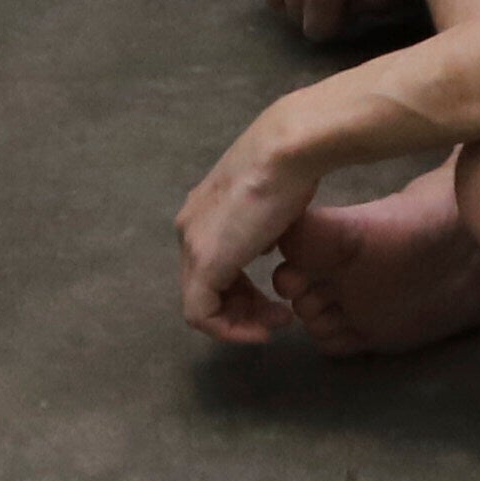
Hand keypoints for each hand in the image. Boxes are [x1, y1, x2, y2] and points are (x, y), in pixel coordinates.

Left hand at [172, 101, 337, 346]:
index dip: (242, 292)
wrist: (288, 151)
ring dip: (239, 321)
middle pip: (205, 287)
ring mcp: (192, 244)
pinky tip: (263, 329)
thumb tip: (264, 244)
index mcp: (203, 212)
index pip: (212, 266)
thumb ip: (261, 228)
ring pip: (201, 304)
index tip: (275, 299)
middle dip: (243, 309)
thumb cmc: (290, 170)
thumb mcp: (273, 206)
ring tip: (276, 322)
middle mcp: (189, 228)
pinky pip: (201, 314)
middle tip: (278, 315)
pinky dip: (230, 329)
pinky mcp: (204, 262)